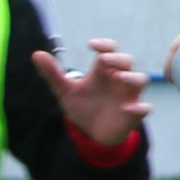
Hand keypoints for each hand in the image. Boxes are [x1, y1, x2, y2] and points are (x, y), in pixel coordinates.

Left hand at [32, 37, 150, 149]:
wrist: (92, 134)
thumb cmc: (84, 107)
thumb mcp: (66, 91)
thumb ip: (53, 74)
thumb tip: (36, 54)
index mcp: (104, 71)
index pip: (109, 50)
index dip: (104, 45)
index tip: (91, 45)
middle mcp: (119, 79)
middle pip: (126, 62)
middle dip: (117, 59)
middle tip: (103, 60)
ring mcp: (128, 96)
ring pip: (140, 80)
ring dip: (131, 78)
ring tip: (119, 78)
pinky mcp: (133, 114)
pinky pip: (144, 108)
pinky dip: (140, 107)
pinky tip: (130, 108)